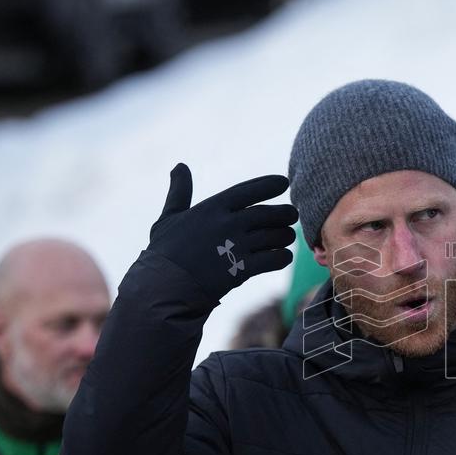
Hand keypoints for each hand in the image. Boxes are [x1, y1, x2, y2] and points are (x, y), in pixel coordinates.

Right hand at [148, 163, 299, 301]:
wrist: (163, 288)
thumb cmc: (165, 253)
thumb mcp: (170, 218)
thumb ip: (180, 192)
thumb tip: (179, 166)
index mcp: (212, 208)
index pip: (249, 190)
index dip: (269, 184)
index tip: (283, 182)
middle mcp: (227, 224)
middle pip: (268, 214)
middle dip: (285, 214)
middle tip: (292, 214)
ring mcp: (236, 247)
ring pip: (275, 236)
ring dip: (285, 236)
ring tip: (287, 236)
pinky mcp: (242, 269)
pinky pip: (274, 259)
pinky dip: (283, 256)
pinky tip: (282, 256)